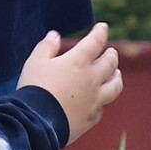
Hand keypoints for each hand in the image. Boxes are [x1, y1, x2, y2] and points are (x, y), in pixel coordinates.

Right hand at [19, 24, 122, 144]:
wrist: (36, 123)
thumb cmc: (34, 89)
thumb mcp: (35, 63)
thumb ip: (46, 47)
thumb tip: (54, 35)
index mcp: (78, 62)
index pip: (95, 42)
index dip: (100, 32)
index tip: (103, 27)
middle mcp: (91, 79)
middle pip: (110, 63)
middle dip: (111, 55)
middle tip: (111, 52)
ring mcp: (94, 100)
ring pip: (114, 86)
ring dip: (116, 77)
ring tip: (116, 74)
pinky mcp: (90, 118)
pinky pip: (101, 108)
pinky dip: (101, 101)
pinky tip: (98, 100)